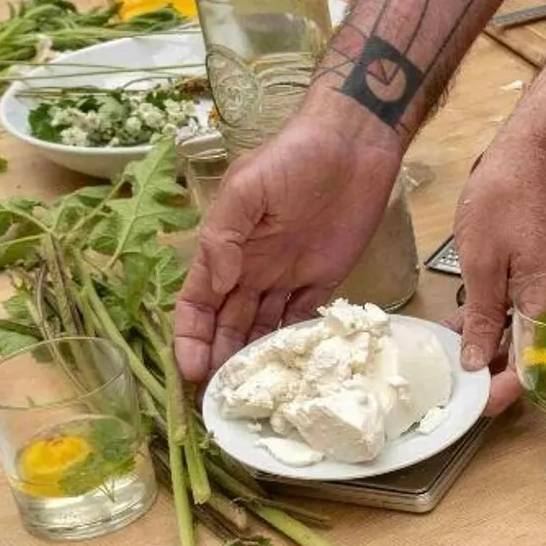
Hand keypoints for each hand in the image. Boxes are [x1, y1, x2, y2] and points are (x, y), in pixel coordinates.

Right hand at [174, 111, 399, 380]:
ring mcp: (289, 277)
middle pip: (229, 326)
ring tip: (257, 396)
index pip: (198, 304)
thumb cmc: (294, 156)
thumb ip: (226, 235)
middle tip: (224, 400)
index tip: (191, 371)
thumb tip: (218, 282)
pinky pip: (306, 318)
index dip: (191, 338)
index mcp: (225, 249)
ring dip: (258, 360)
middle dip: (222, 361)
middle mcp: (252, 270)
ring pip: (264, 329)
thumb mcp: (247, 189)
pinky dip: (298, 343)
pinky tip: (296, 371)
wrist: (354, 145)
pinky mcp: (326, 279)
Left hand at [450, 130, 545, 410]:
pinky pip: (519, 316)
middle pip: (527, 359)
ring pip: (520, 339)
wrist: (534, 155)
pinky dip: (491, 325)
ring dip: (485, 350)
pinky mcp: (544, 282)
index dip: (498, 392)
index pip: (530, 369)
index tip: (466, 405)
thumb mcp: (483, 264)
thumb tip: (475, 363)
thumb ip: (480, 318)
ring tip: (444, 361)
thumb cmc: (506, 200)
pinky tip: (457, 330)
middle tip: (445, 386)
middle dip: (488, 375)